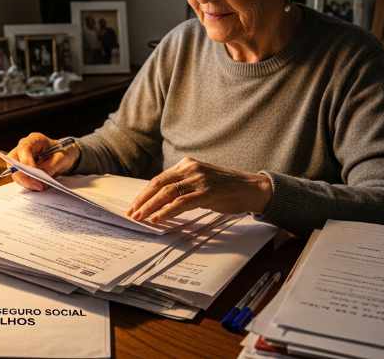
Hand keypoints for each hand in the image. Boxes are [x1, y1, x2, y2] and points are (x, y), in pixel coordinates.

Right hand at [7, 132, 79, 190]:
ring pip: (15, 172)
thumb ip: (50, 167)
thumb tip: (39, 179)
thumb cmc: (62, 152)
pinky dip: (28, 184)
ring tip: (42, 187)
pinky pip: (20, 178)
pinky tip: (39, 186)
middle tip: (38, 186)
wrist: (64, 155)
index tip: (34, 173)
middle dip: (23, 176)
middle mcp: (24, 147)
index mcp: (34, 139)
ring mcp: (21, 158)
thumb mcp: (61, 158)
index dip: (26, 161)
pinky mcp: (22, 168)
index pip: (24, 149)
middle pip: (13, 162)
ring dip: (26, 182)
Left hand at [126, 157, 272, 222]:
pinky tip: (157, 219)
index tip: (134, 206)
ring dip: (151, 207)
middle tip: (131, 213)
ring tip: (140, 218)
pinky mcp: (207, 192)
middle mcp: (190, 168)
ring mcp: (199, 179)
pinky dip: (167, 211)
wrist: (252, 188)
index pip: (159, 179)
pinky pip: (181, 202)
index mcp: (187, 164)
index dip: (144, 194)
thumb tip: (162, 201)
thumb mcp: (201, 181)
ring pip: (167, 193)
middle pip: (158, 184)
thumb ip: (183, 186)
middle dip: (143, 200)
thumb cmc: (226, 188)